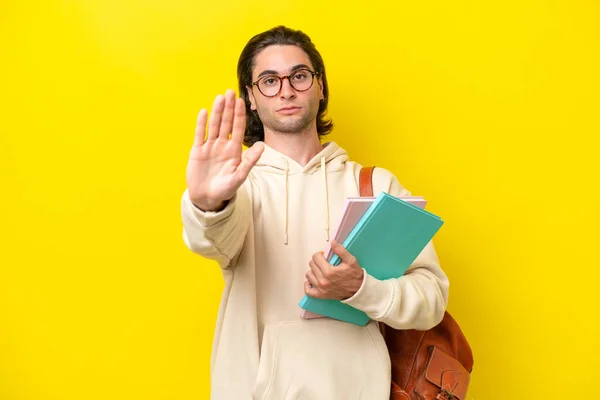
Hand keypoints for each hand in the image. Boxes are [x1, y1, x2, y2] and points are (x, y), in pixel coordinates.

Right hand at [186, 89, 263, 210]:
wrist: (208, 198)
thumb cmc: (226, 189)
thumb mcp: (240, 176)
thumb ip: (250, 161)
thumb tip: (262, 146)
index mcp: (234, 150)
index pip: (237, 128)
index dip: (239, 115)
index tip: (241, 101)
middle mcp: (222, 145)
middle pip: (225, 123)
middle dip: (228, 108)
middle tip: (230, 91)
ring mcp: (210, 147)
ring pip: (214, 126)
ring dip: (216, 112)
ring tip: (219, 97)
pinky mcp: (197, 151)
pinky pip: (200, 135)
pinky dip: (202, 124)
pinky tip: (204, 112)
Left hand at [304, 240, 364, 299]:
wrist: (358, 290)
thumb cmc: (354, 276)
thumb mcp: (351, 261)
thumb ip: (341, 251)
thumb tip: (332, 243)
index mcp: (329, 272)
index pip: (316, 257)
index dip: (320, 254)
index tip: (324, 256)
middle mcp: (323, 281)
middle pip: (312, 265)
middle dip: (317, 261)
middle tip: (324, 262)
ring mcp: (321, 289)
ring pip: (308, 275)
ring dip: (313, 271)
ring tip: (320, 270)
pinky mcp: (321, 295)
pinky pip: (308, 290)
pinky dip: (308, 285)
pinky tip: (312, 280)